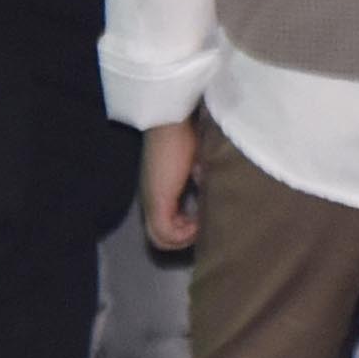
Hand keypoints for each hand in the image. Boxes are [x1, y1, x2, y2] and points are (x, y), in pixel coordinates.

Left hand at [139, 122, 198, 255]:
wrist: (172, 119)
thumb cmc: (185, 133)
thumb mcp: (197, 162)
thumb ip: (199, 178)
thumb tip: (208, 188)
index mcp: (158, 190)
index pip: (163, 225)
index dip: (183, 230)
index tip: (203, 219)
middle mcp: (151, 200)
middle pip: (159, 238)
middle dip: (183, 238)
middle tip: (202, 227)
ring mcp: (152, 202)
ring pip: (160, 238)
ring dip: (183, 237)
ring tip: (201, 225)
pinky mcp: (158, 201)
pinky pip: (166, 232)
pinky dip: (184, 233)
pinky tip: (198, 222)